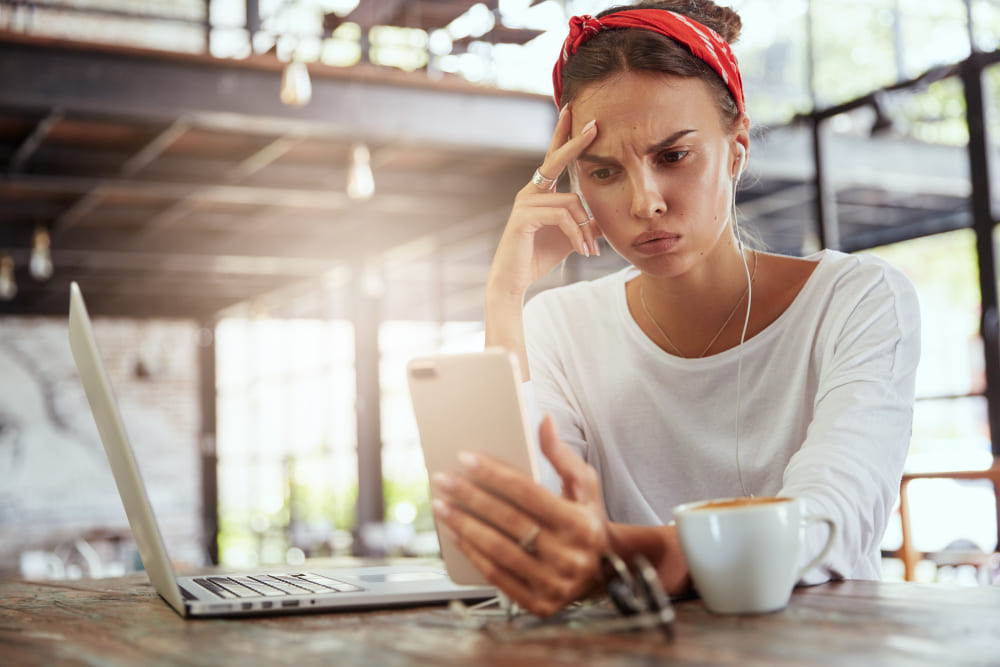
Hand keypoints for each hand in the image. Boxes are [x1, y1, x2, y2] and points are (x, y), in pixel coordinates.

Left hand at [431, 416, 608, 617]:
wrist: (606, 571)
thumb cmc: (587, 519)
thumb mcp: (584, 485)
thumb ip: (560, 454)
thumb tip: (543, 421)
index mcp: (580, 523)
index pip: (527, 493)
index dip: (494, 474)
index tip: (465, 458)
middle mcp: (569, 556)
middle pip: (508, 520)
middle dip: (469, 497)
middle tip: (442, 479)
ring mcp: (554, 584)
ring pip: (498, 549)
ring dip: (464, 525)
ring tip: (441, 505)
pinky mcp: (540, 605)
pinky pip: (497, 576)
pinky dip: (472, 553)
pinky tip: (455, 534)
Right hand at [486, 107, 599, 299]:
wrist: (513, 280)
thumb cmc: (538, 257)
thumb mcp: (570, 237)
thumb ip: (586, 224)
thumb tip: (606, 218)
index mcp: (540, 192)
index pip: (554, 158)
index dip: (564, 136)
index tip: (574, 113)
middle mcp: (530, 191)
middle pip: (556, 160)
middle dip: (576, 142)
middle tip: (595, 124)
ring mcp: (524, 202)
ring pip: (570, 201)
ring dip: (585, 229)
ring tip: (590, 251)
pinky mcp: (523, 217)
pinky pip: (561, 216)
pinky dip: (577, 234)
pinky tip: (582, 251)